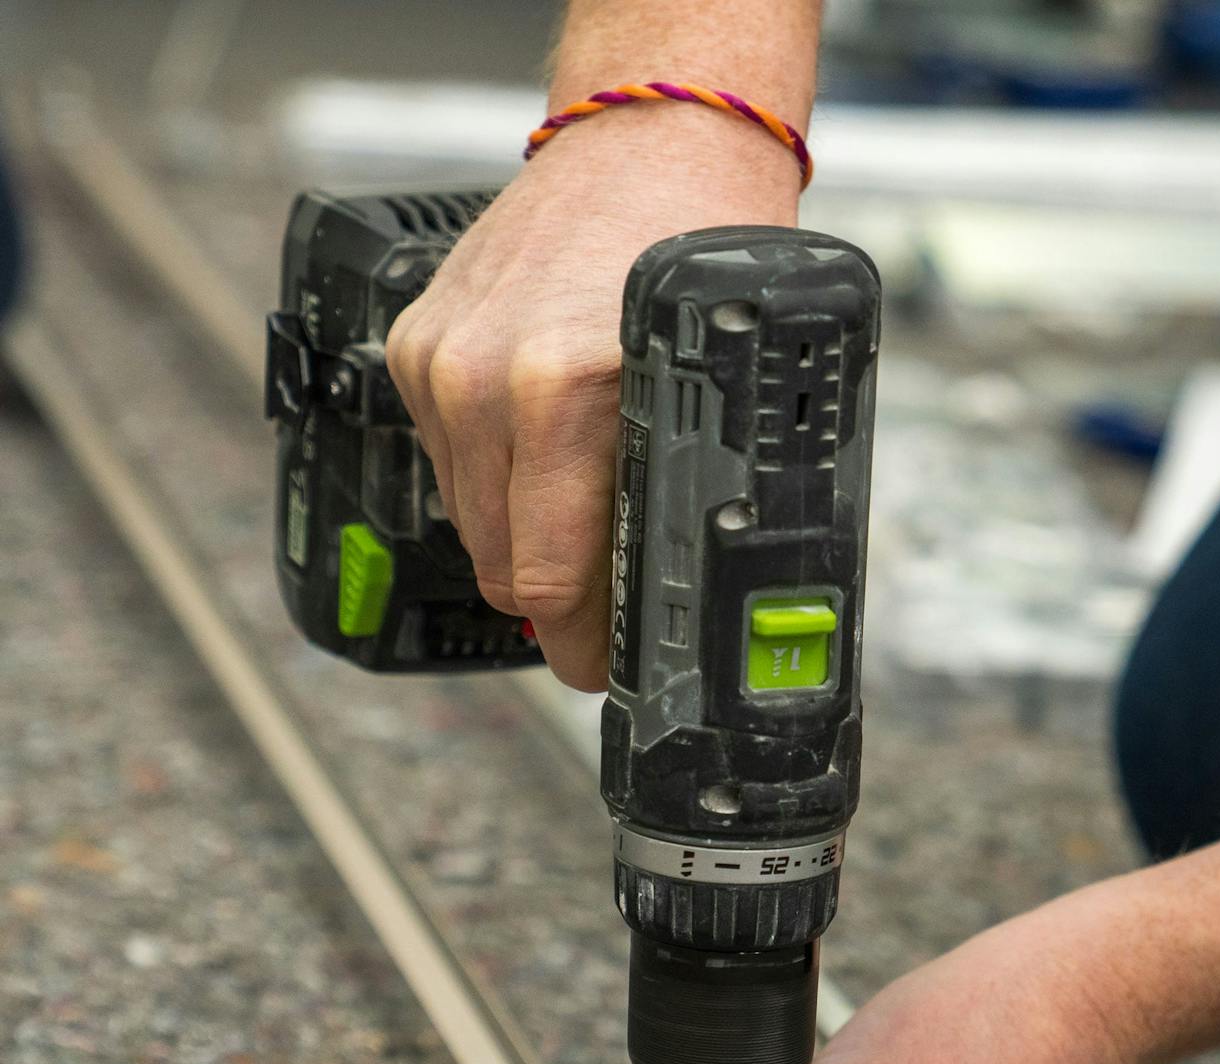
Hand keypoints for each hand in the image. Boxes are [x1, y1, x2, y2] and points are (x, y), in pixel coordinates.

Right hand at [385, 112, 801, 690]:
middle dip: (558, 608)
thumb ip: (672, 508)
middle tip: (604, 622)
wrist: (650, 147)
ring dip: (525, 542)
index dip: (583, 646)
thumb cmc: (699, 260)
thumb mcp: (713, 399)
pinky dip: (497, 482)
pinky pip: (450, 464)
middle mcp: (487, 379)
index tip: (605, 669)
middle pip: (502, 566)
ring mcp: (441, 362)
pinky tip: (546, 458)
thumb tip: (652, 615)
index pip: (546, 583)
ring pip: (472, 521)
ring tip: (584, 528)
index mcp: (567, 396)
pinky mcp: (414, 347)